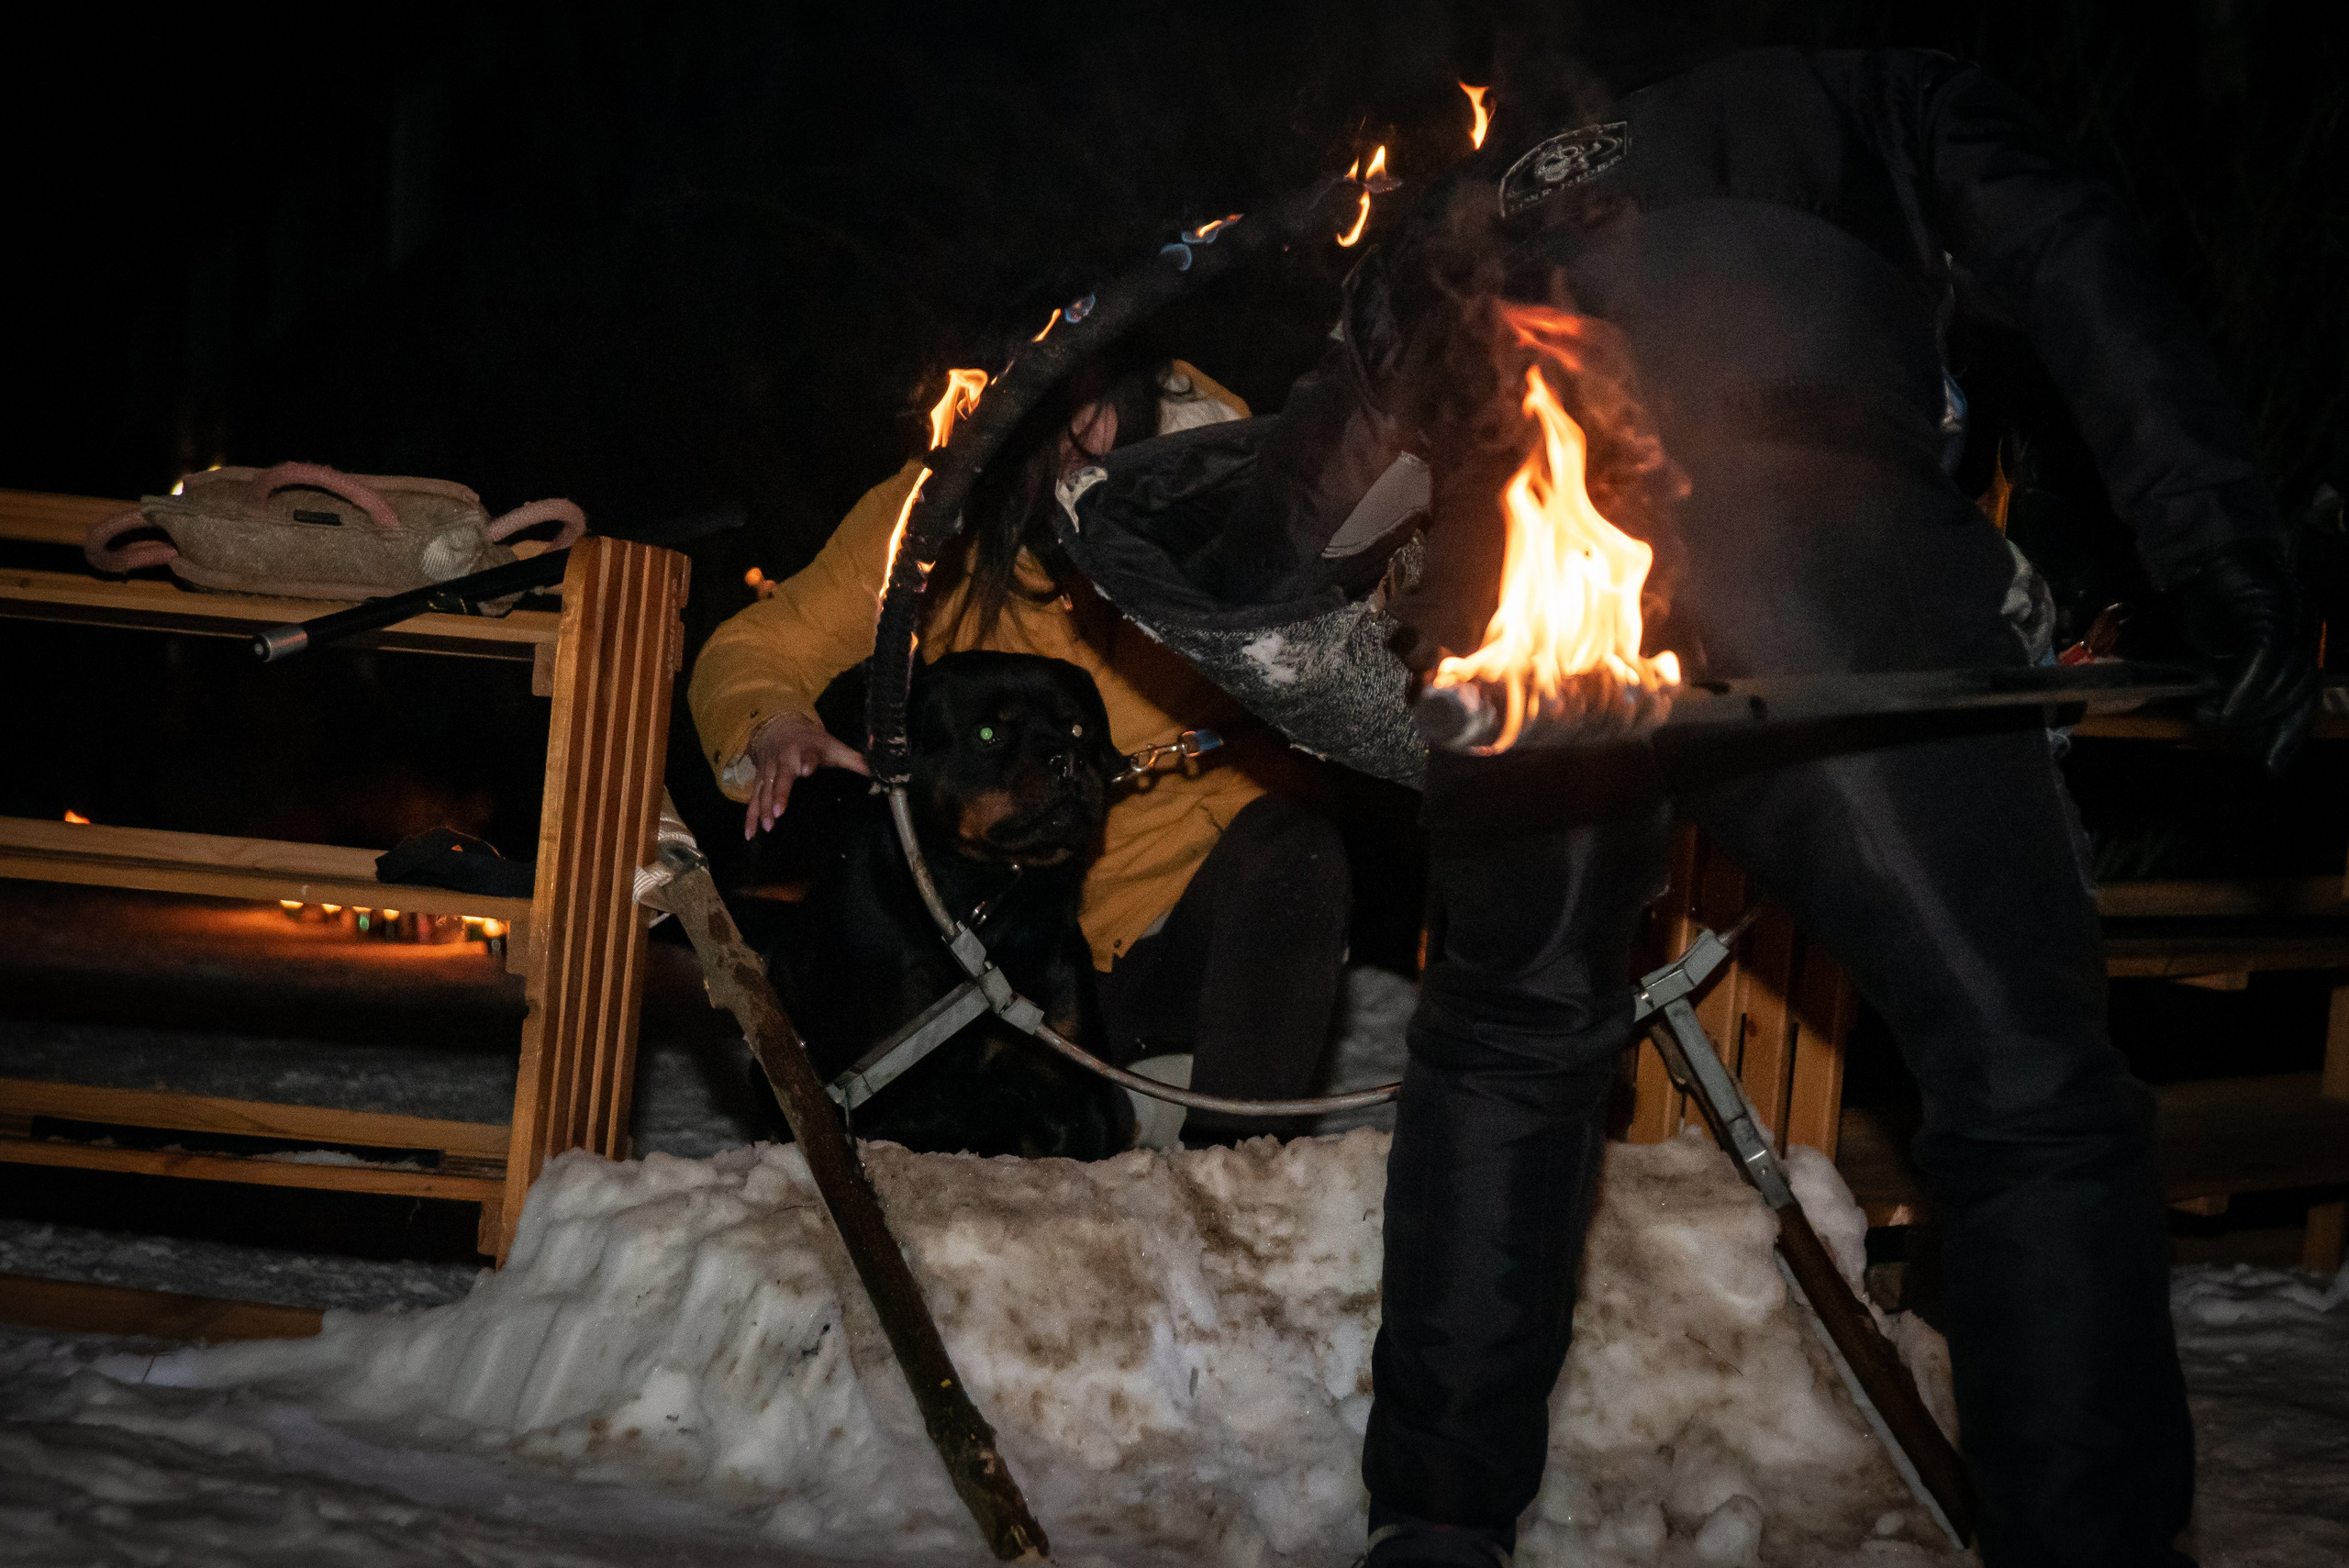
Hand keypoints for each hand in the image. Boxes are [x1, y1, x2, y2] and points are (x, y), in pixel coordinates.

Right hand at [742, 712, 868, 837]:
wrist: (778, 728)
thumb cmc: (811, 741)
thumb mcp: (833, 746)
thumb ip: (854, 760)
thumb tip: (878, 771)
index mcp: (805, 750)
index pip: (808, 755)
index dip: (807, 762)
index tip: (806, 769)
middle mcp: (784, 760)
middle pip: (781, 778)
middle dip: (779, 794)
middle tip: (779, 812)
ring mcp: (769, 771)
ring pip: (764, 790)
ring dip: (763, 809)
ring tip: (768, 827)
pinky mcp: (759, 780)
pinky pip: (752, 799)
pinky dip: (749, 817)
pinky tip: (750, 834)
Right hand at [2174, 540, 2321, 775]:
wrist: (2203, 552)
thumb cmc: (2208, 603)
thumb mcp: (2219, 651)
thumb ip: (2231, 681)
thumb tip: (2233, 725)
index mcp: (2296, 644)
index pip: (2300, 698)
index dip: (2287, 734)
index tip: (2271, 766)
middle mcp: (2304, 632)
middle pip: (2297, 694)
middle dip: (2268, 728)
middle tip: (2232, 742)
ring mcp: (2292, 621)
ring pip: (2283, 682)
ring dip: (2248, 712)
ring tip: (2213, 719)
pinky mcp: (2271, 612)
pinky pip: (2265, 660)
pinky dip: (2244, 691)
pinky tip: (2221, 708)